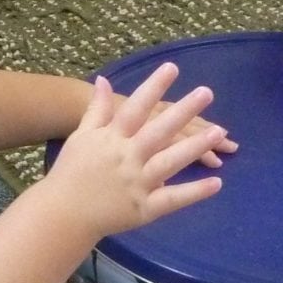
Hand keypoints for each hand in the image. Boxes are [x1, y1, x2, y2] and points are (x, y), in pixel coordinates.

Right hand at [45, 63, 224, 236]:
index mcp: (111, 138)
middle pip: (158, 131)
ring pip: (169, 162)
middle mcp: (126, 158)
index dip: (153, 87)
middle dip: (183, 111)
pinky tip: (217, 182)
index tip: (172, 67)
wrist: (62, 215)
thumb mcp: (81, 136)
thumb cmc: (72, 172)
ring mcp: (136, 183)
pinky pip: (172, 199)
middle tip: (207, 92)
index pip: (135, 108)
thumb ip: (97, 110)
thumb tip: (103, 80)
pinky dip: (194, 192)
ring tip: (220, 131)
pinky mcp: (144, 208)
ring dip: (195, 147)